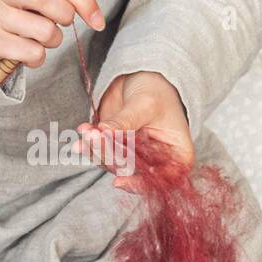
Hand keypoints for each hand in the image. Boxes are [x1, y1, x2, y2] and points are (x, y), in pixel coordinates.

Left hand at [76, 71, 191, 190]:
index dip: (141, 184)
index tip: (120, 179)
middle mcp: (156, 162)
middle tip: (96, 138)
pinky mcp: (115, 149)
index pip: (163, 180)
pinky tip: (84, 130)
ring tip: (87, 132)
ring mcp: (133, 156)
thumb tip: (104, 133)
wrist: (142, 77)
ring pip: (112, 164)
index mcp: (177, 155)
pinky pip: (99, 153)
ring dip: (96, 150)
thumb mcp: (145, 104)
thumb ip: (126, 122)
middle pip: (132, 171)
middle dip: (110, 156)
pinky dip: (89, 144)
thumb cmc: (156, 90)